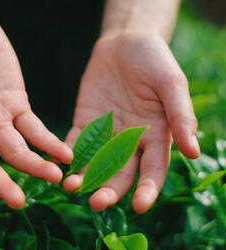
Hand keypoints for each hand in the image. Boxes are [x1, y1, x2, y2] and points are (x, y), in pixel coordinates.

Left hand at [63, 33, 198, 212]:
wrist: (125, 43)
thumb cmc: (154, 60)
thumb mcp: (171, 83)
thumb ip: (180, 115)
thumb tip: (193, 151)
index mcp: (156, 135)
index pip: (153, 169)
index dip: (148, 189)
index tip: (140, 206)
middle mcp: (131, 140)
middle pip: (121, 172)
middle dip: (109, 190)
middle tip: (96, 202)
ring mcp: (107, 132)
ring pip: (95, 162)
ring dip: (84, 176)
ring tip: (71, 186)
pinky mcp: (86, 121)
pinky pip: (76, 142)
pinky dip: (66, 154)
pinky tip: (56, 164)